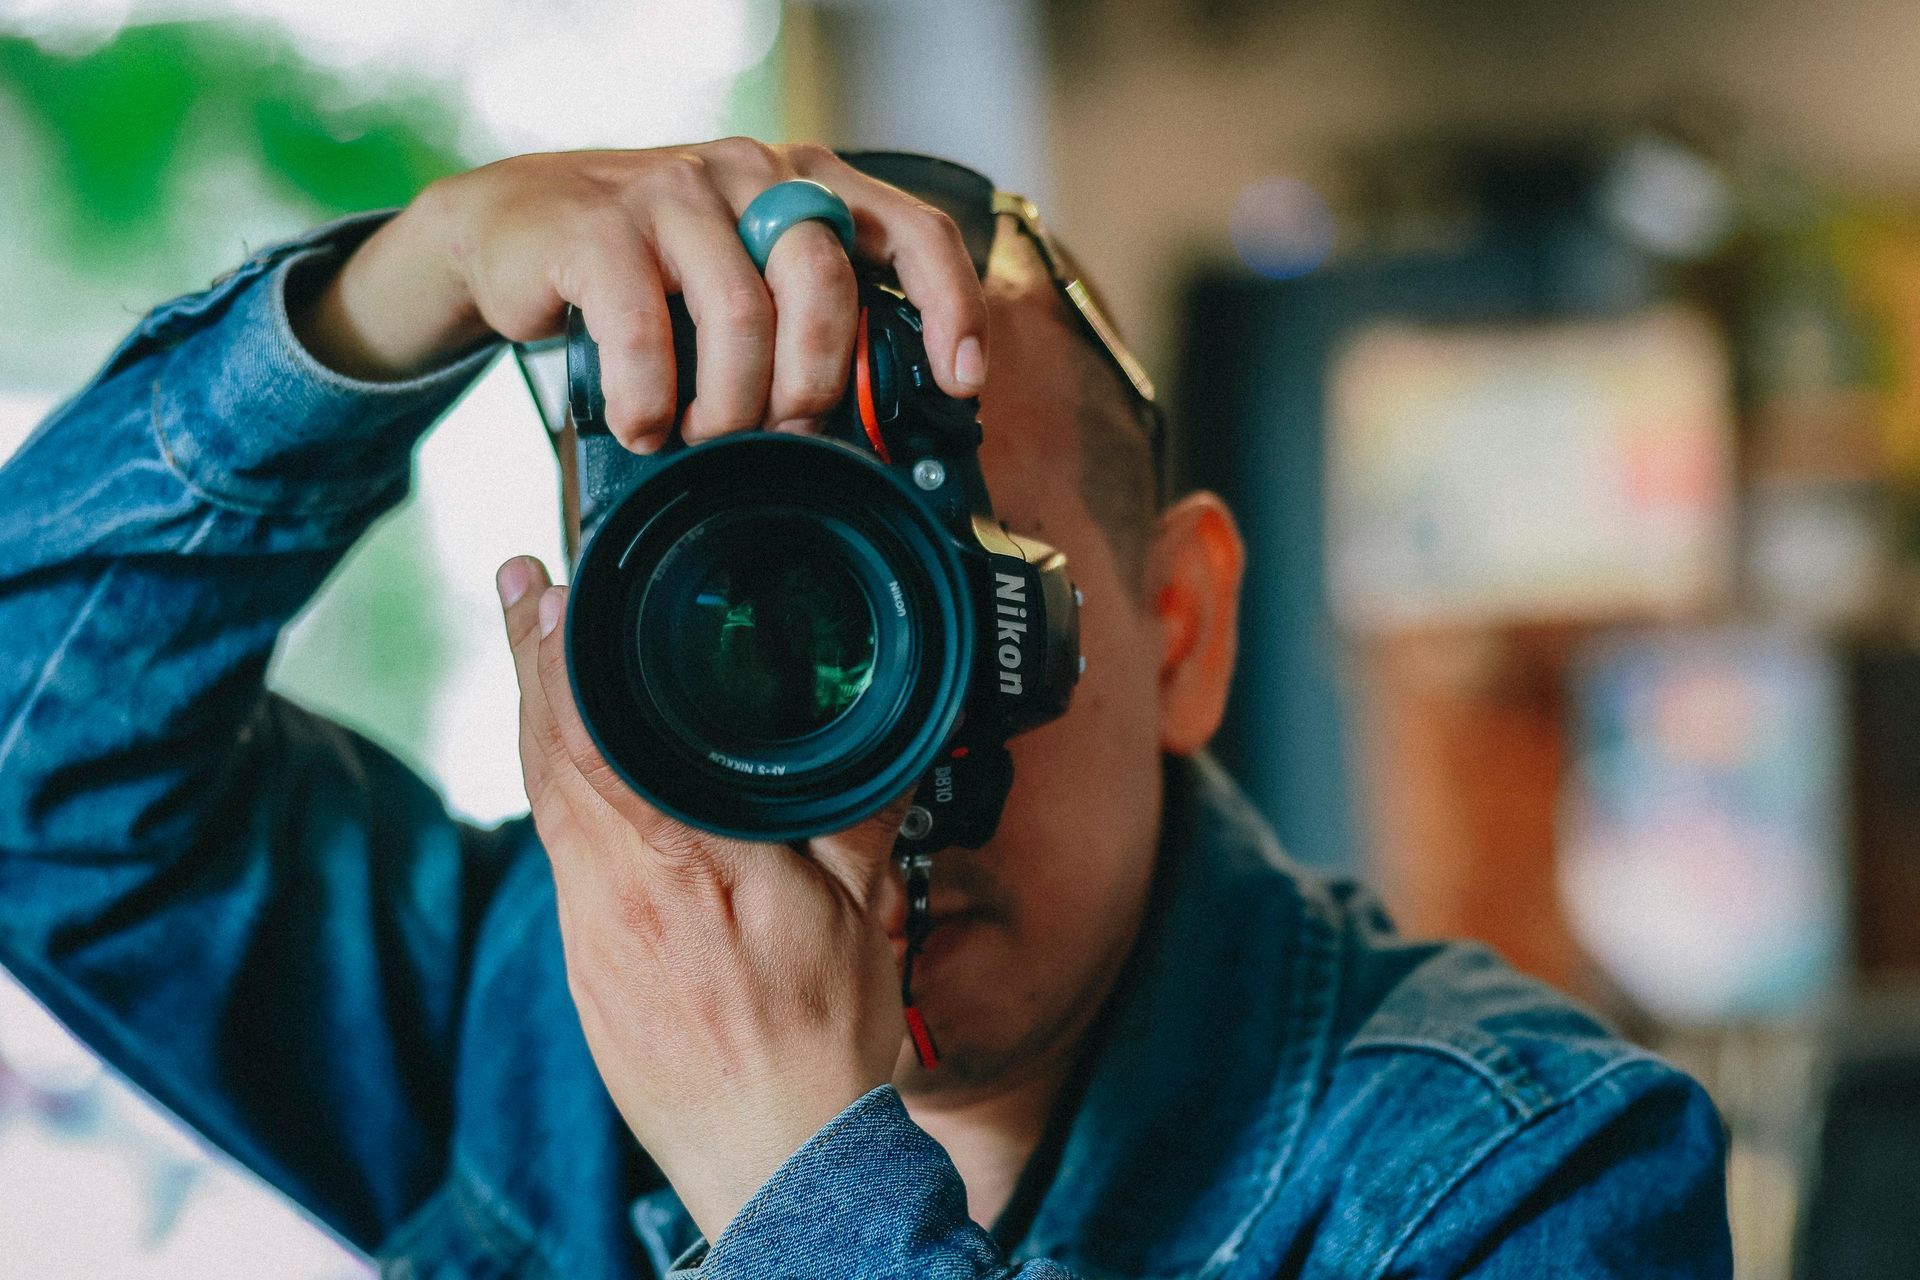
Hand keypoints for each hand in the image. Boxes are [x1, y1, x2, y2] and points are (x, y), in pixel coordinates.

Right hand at [290, 137, 987, 445]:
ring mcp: (671, 192)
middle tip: (786, 437)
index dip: (951, 306)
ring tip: (701, 440)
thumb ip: (805, 324)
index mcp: (806, 183)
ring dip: (729, 407)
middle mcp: (749, 174)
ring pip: (740, 315)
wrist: (509, 230)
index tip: (961, 381)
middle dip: (814, 383)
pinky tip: (645, 427)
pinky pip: (645, 331)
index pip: (911, 229)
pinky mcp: (595, 228)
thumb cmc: (648, 272)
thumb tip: (873, 433)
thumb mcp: (741, 280)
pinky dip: (652, 400)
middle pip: (824, 282)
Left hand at [495, 555, 910, 1243]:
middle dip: (530, 662)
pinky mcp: (585, 974)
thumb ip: (857, 814)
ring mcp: (590, 937)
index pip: (597, 736)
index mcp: (690, 862)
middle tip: (519, 587)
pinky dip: (560, 796)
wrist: (776, 1163)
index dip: (558, 656)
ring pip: (547, 806)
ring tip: (543, 661)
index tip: (544, 589)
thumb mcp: (860, 911)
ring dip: (540, 725)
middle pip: (548, 755)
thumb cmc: (823, 1042)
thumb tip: (878, 741)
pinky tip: (578, 774)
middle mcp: (619, 894)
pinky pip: (562, 860)